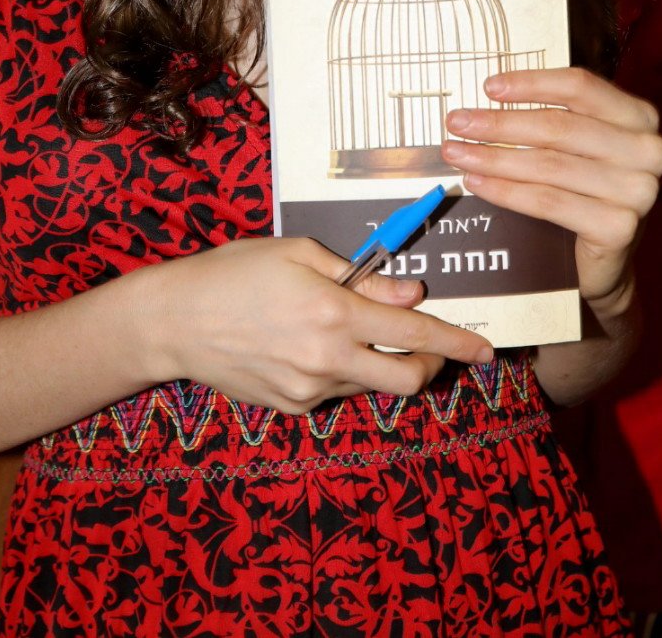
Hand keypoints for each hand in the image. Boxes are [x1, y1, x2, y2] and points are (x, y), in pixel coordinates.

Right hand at [156, 236, 493, 414]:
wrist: (174, 320)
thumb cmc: (235, 272)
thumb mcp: (298, 254)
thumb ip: (363, 276)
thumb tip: (411, 291)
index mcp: (334, 312)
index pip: (415, 331)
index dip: (458, 342)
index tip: (487, 349)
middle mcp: (327, 358)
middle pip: (408, 380)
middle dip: (431, 367)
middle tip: (428, 348)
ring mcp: (308, 390)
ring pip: (370, 385)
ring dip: (376, 362)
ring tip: (338, 328)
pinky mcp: (290, 408)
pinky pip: (333, 392)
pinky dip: (337, 371)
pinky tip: (303, 345)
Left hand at [442, 67, 661, 316]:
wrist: (602, 262)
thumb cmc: (581, 190)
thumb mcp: (574, 145)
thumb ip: (549, 116)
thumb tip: (486, 96)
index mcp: (638, 117)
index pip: (581, 87)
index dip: (531, 83)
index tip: (488, 87)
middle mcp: (647, 150)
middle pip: (559, 127)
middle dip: (499, 124)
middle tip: (457, 123)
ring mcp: (638, 191)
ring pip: (549, 165)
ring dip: (494, 157)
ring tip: (457, 154)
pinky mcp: (619, 227)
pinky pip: (548, 202)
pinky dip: (506, 191)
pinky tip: (478, 183)